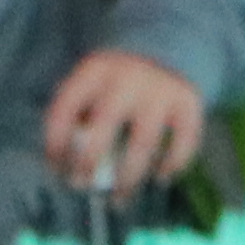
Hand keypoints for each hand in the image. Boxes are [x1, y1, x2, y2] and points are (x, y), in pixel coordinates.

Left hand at [38, 48, 206, 191]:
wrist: (169, 44)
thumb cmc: (118, 81)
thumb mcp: (93, 84)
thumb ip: (79, 116)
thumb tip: (68, 167)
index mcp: (96, 69)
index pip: (66, 108)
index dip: (56, 143)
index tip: (56, 170)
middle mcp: (128, 76)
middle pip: (104, 125)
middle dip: (88, 161)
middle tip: (80, 185)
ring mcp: (161, 89)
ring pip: (143, 144)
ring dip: (128, 179)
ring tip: (118, 200)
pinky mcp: (188, 101)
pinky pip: (181, 142)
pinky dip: (171, 164)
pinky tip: (160, 177)